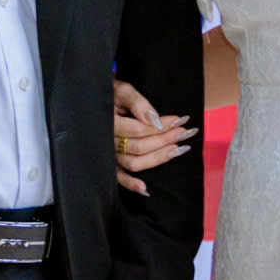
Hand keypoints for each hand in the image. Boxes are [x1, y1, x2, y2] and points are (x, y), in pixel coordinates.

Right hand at [110, 77, 191, 194]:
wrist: (95, 99)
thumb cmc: (112, 93)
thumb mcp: (123, 90)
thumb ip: (137, 103)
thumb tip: (154, 120)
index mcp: (108, 122)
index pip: (138, 129)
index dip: (161, 127)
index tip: (180, 121)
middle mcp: (106, 141)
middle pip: (138, 147)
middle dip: (165, 140)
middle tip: (184, 133)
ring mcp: (107, 154)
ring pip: (133, 163)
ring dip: (157, 158)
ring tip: (178, 150)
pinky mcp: (109, 162)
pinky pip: (118, 177)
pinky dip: (130, 184)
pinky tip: (145, 189)